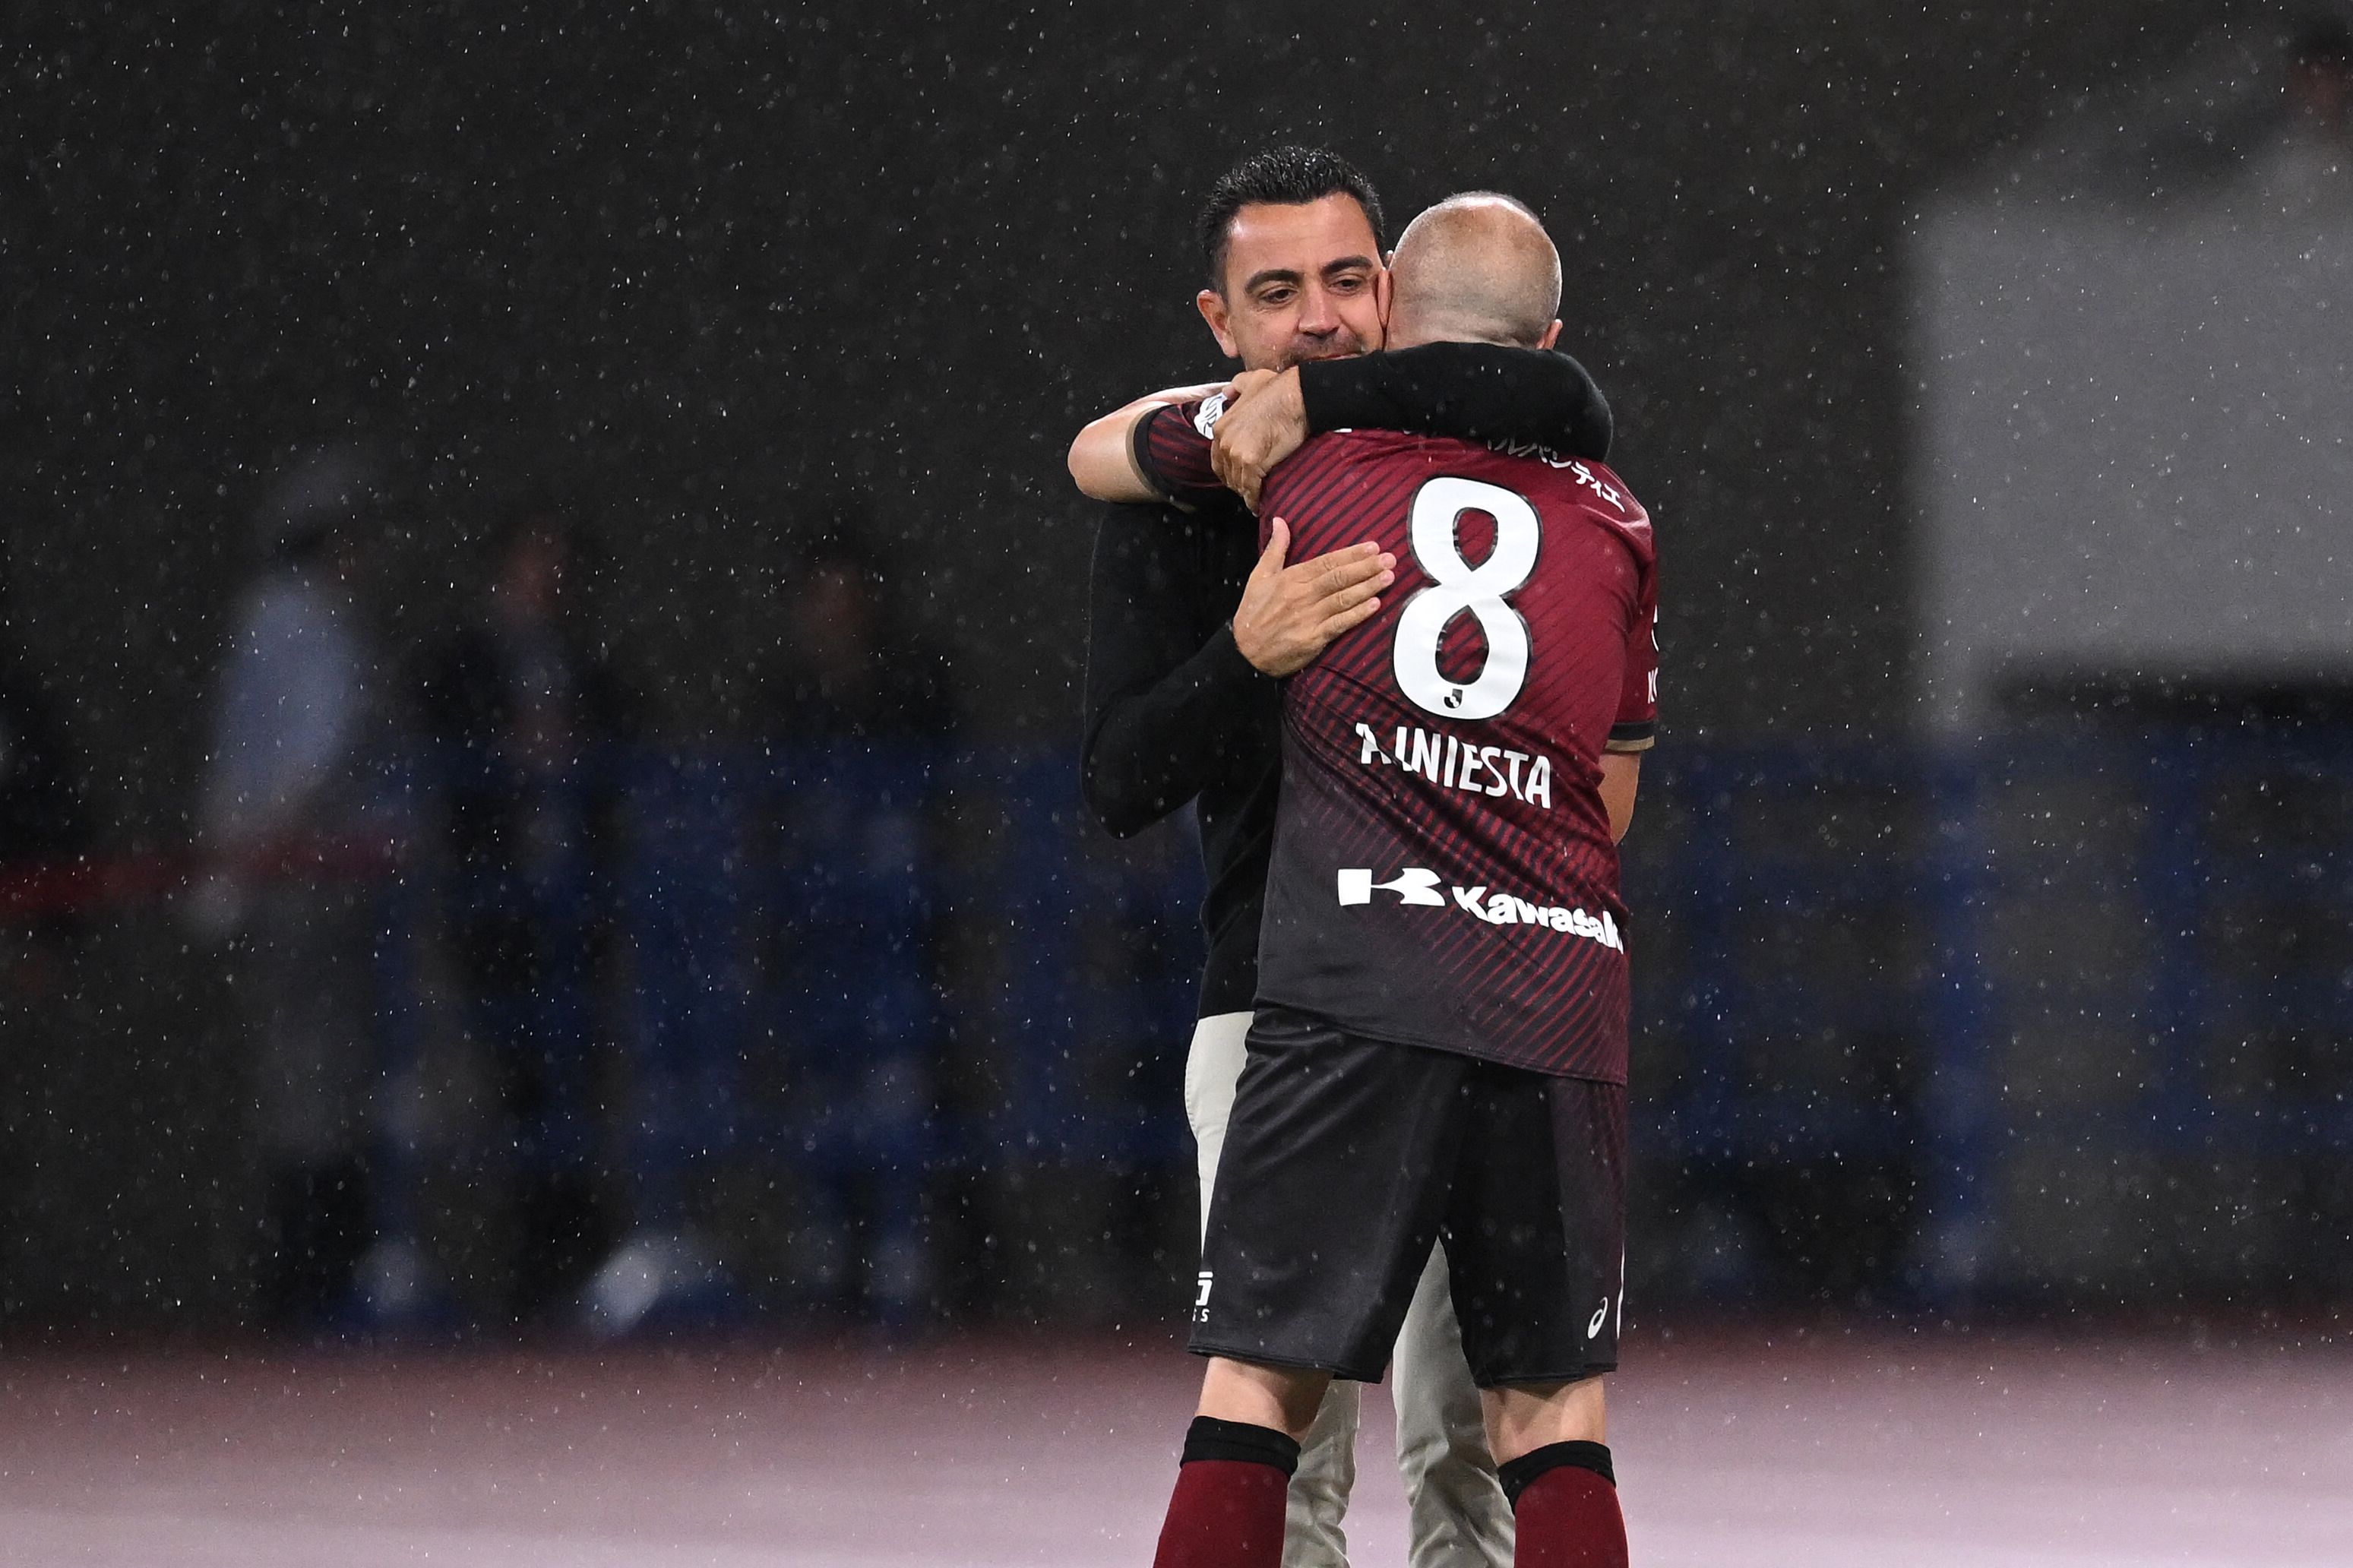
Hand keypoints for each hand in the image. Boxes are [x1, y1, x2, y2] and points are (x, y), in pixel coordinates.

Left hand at [1211, 367, 1307, 511]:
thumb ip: (1235, 387)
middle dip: (1237, 482)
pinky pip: (1251, 488)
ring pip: (1239, 483)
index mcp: (1221, 427)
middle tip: (1249, 488)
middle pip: (1228, 473)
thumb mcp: (1249, 381)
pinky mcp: (1253, 463)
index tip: (1238, 476)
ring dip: (1247, 492)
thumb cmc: (1278, 388)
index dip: (1229, 470)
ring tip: (1256, 498)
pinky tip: (1259, 504)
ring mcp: (1237, 453)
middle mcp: (1225, 442)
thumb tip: (1228, 391)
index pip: (1218, 459)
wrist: (1296, 396)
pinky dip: (1255, 499)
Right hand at [1232, 519, 1394, 677]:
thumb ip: (1275, 548)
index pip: (1326, 562)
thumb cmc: (1253, 613)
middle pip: (1339, 578)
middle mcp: (1301, 596)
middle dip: (1366, 568)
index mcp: (1290, 578)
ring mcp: (1308, 617)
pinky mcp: (1313, 638)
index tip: (1373, 547)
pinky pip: (1340, 624)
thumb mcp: (1259, 576)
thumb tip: (1280, 520)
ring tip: (1388, 577)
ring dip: (1368, 587)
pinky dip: (1358, 614)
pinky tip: (1375, 605)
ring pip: (1343, 599)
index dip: (1351, 554)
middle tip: (1390, 559)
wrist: (1244, 652)